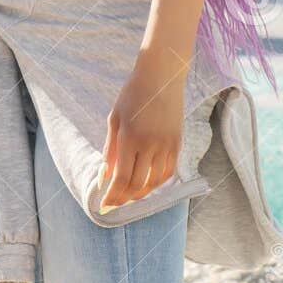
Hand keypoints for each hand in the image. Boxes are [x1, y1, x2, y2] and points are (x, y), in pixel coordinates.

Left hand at [98, 63, 185, 211]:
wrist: (161, 77)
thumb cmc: (132, 95)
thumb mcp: (114, 119)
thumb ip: (110, 149)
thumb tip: (105, 175)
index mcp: (130, 138)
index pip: (121, 178)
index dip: (113, 196)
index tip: (105, 205)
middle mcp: (150, 145)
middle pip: (137, 184)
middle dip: (124, 198)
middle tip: (115, 203)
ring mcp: (166, 145)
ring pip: (154, 182)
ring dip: (141, 193)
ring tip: (129, 196)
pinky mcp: (177, 144)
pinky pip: (168, 172)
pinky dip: (157, 183)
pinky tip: (147, 184)